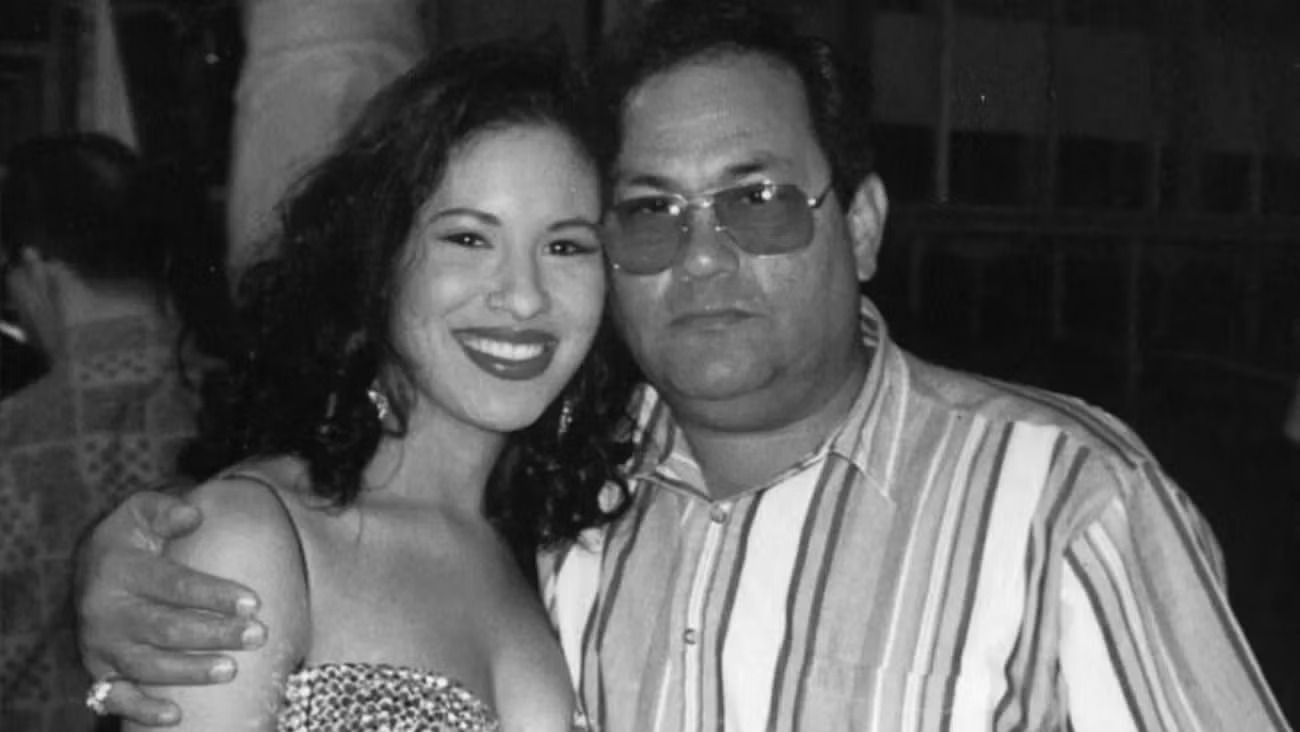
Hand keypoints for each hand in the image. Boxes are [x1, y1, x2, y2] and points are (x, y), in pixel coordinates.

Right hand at [75, 489, 266, 724]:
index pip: (172, 585)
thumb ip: (165, 510)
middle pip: (165, 629)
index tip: (254, 601)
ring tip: (231, 670)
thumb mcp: (140, 512)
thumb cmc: (130, 538)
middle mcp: (106, 612)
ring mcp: (101, 646)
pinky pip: (116, 698)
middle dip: (214, 635)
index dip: (213, 595)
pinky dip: (142, 710)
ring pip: (147, 665)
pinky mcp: (100, 670)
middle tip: (258, 635)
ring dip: (190, 671)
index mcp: (120, 571)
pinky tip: (175, 716)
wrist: (89, 567)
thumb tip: (193, 514)